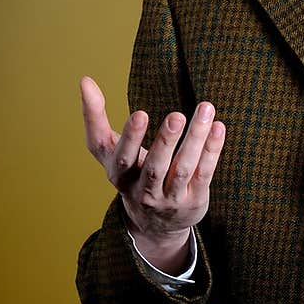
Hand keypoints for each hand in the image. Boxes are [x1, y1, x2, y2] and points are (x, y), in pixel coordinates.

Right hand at [80, 76, 225, 258]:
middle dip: (165, 141)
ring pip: (183, 168)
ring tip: (205, 109)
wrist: (154, 223)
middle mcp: (143, 190)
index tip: (141, 113)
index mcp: (120, 176)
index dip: (131, 137)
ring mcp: (170, 198)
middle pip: (155, 166)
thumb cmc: (130, 172)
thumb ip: (95, 117)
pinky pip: (204, 173)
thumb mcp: (108, 150)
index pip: (122, 158)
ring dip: (196, 139)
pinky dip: (212, 150)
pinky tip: (218, 127)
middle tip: (176, 115)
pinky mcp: (193, 199)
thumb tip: (85, 79)